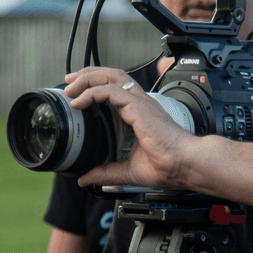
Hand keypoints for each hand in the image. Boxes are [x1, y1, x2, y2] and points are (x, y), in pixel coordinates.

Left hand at [62, 67, 192, 189]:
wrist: (184, 165)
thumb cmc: (168, 166)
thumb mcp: (128, 170)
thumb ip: (106, 172)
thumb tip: (86, 178)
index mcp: (139, 114)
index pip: (115, 89)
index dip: (95, 86)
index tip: (76, 92)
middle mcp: (140, 104)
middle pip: (111, 75)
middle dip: (87, 75)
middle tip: (69, 81)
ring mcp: (140, 103)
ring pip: (111, 76)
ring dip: (88, 78)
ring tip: (70, 87)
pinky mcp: (138, 107)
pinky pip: (110, 91)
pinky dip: (92, 92)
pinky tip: (79, 101)